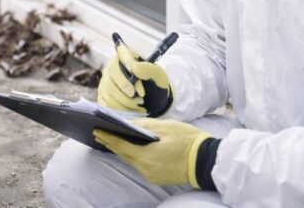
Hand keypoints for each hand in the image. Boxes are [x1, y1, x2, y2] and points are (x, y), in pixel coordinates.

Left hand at [94, 119, 211, 187]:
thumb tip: (129, 124)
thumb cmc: (188, 140)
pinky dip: (133, 156)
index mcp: (147, 156)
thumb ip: (145, 126)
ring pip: (131, 161)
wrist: (207, 161)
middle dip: (112, 144)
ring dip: (122, 150)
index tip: (96, 130)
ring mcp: (152, 176)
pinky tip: (130, 149)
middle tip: (99, 133)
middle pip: (124, 155)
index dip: (108, 137)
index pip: (121, 146)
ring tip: (111, 140)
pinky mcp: (157, 178)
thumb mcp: (166, 127)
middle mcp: (146, 169)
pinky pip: (140, 166)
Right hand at [98, 43, 172, 116]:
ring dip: (126, 102)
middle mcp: (111, 67)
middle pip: (111, 74)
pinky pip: (107, 104)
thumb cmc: (153, 82)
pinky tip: (133, 110)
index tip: (137, 78)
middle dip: (126, 88)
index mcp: (125, 56)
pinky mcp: (103, 96)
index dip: (128, 66)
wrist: (151, 96)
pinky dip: (121, 110)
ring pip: (108, 92)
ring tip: (140, 104)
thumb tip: (134, 68)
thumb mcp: (158, 75)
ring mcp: (105, 82)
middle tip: (141, 98)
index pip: (121, 55)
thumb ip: (149, 69)